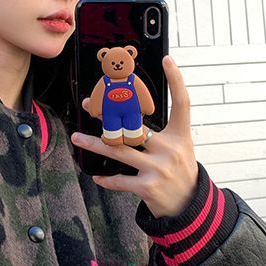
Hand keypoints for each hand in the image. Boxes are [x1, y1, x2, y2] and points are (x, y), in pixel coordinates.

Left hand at [71, 55, 197, 218]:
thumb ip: (159, 132)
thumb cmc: (179, 170)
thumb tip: (129, 115)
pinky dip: (107, 179)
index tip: (167, 60)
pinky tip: (97, 176)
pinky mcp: (147, 187)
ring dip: (94, 144)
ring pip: (119, 151)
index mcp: (181, 136)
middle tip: (89, 105)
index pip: (182, 102)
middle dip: (109, 116)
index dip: (176, 80)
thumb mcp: (179, 148)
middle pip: (134, 126)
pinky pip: (120, 180)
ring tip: (77, 137)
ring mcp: (158, 169)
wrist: (189, 205)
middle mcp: (170, 149)